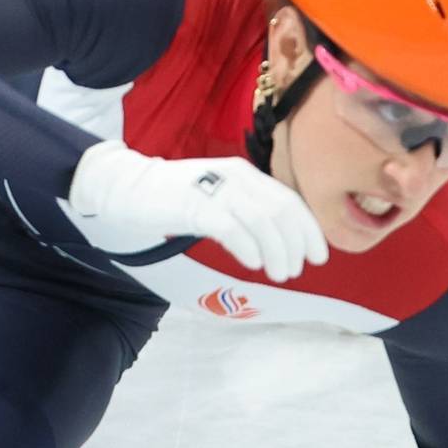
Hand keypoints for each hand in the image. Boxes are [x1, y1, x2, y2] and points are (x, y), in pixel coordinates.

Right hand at [63, 141, 324, 280]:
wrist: (129, 188)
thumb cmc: (176, 199)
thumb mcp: (219, 197)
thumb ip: (247, 210)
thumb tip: (280, 240)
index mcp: (245, 173)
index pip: (289, 200)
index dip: (309, 230)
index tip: (318, 256)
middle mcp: (235, 176)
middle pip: (280, 211)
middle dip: (295, 245)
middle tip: (296, 270)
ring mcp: (214, 189)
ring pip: (261, 220)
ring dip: (276, 251)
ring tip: (279, 274)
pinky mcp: (193, 204)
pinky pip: (230, 226)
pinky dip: (248, 246)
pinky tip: (253, 263)